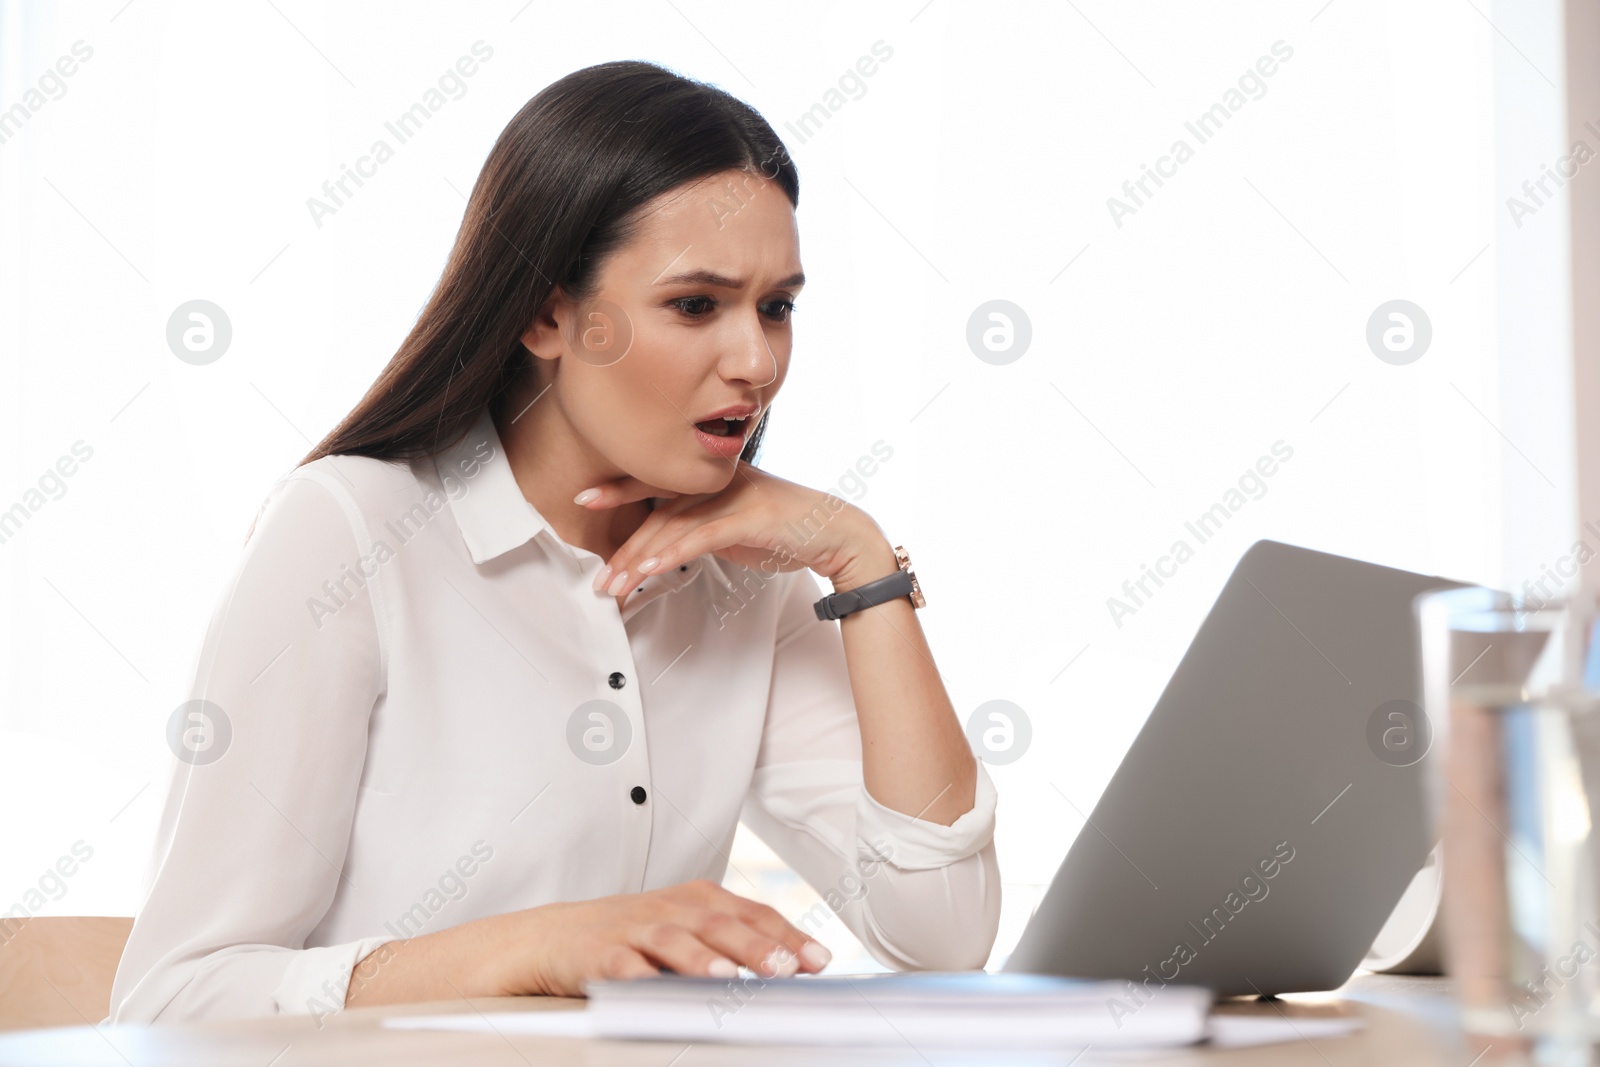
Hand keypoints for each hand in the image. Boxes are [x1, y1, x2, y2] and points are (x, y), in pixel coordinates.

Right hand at [488, 880, 831, 995]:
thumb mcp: (685, 929)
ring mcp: (634, 930)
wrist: (553, 936)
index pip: (752, 914)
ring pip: (674, 941)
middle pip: (720, 924)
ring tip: (730, 979)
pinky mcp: (599, 954)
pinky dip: (642, 978)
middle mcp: (670, 910)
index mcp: (698, 900)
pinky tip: (658, 991)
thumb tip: (790, 969)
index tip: (819, 961)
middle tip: (787, 968)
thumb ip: (732, 943)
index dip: (787, 936)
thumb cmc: (632, 935)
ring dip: (704, 959)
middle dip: (757, 946)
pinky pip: (623, 966)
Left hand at [578, 466, 889, 599]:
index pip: (657, 482)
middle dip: (625, 548)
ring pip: (675, 526)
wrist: (838, 533)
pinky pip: (703, 536)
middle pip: (659, 512)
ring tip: (616, 584)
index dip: (619, 489)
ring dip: (641, 559)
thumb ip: (703, 528)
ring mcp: (735, 496)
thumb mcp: (736, 527)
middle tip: (599, 578)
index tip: (584, 499)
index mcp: (713, 479)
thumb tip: (669, 545)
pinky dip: (673, 553)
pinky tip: (651, 571)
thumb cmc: (788, 530)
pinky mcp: (751, 517)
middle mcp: (720, 481)